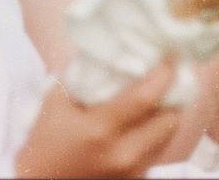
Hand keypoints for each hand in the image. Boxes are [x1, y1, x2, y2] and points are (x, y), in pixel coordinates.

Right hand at [16, 58, 180, 177]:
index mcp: (100, 129)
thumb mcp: (56, 103)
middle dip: (175, 94)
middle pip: (169, 119)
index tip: (170, 56)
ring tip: (164, 94)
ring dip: (169, 112)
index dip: (164, 73)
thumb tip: (108, 50)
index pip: (146, 97)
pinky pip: (158, 152)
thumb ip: (81, 76)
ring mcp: (131, 171)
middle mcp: (122, 153)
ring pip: (168, 136)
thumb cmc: (44, 145)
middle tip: (172, 74)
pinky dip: (158, 132)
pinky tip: (149, 119)